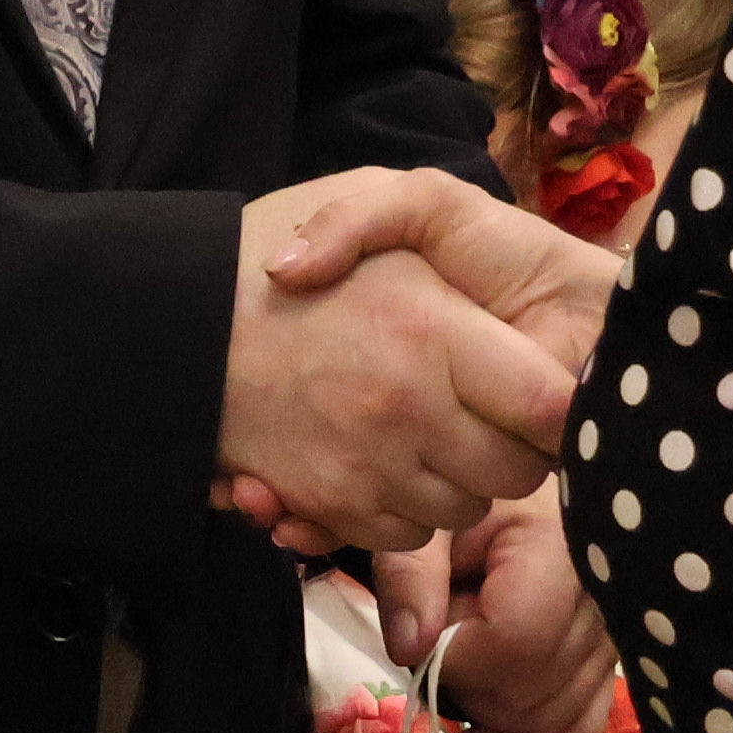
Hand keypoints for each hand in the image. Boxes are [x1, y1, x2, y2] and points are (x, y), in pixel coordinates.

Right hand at [208, 174, 600, 557]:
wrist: (170, 319)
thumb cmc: (281, 246)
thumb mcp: (377, 198)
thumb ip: (452, 237)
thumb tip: (508, 317)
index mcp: (431, 331)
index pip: (548, 406)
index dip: (562, 408)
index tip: (551, 392)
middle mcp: (406, 408)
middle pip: (516, 471)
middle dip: (516, 449)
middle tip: (492, 412)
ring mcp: (368, 465)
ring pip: (465, 509)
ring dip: (461, 480)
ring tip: (431, 428)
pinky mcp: (332, 505)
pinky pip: (406, 534)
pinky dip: (407, 509)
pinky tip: (387, 459)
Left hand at [430, 484, 613, 732]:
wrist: (515, 506)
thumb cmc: (466, 509)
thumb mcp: (424, 525)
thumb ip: (409, 576)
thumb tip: (413, 650)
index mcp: (559, 550)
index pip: (516, 640)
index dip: (457, 659)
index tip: (422, 636)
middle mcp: (603, 602)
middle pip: (531, 691)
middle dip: (466, 687)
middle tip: (435, 643)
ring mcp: (613, 640)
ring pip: (552, 721)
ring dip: (487, 715)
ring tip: (455, 669)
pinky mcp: (608, 669)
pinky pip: (580, 731)